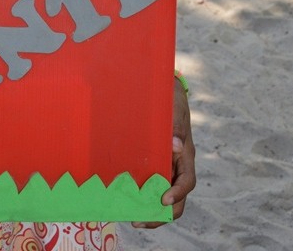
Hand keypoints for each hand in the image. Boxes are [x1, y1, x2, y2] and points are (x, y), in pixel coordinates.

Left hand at [133, 76, 195, 227]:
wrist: (165, 91)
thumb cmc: (171, 101)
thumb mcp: (175, 110)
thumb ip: (176, 126)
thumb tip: (175, 145)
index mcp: (185, 155)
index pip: (187, 182)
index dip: (177, 194)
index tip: (163, 201)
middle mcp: (177, 164)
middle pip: (176, 197)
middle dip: (161, 214)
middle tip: (140, 221)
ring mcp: (166, 165)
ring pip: (161, 193)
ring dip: (150, 208)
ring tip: (131, 217)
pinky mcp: (153, 162)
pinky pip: (150, 182)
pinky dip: (142, 194)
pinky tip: (126, 198)